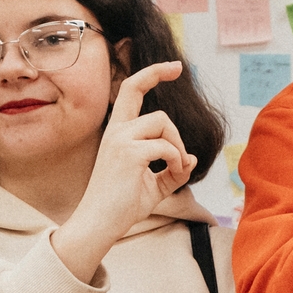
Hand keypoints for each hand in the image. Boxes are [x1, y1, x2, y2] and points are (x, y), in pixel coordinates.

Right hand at [49, 63, 195, 284]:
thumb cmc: (122, 206)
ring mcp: (121, 140)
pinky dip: (176, 161)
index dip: (154, 73)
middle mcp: (116, 131)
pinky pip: (167, 147)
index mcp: (117, 133)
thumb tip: (192, 158)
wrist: (99, 225)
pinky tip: (172, 175)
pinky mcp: (129, 153)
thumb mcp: (153, 185)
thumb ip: (172, 170)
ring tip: (174, 170)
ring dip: (177, 148)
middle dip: (172, 123)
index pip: (131, 90)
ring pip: (163, 124)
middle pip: (153, 106)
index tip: (176, 67)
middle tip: (178, 146)